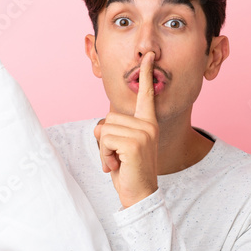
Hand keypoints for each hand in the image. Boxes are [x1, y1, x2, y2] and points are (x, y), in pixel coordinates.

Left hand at [94, 51, 158, 207]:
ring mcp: (144, 134)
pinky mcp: (135, 143)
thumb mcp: (122, 146)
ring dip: (103, 149)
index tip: (148, 56)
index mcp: (149, 123)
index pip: (146, 95)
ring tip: (117, 162)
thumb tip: (101, 126)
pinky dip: (104, 155)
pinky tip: (116, 166)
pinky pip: (105, 139)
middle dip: (105, 139)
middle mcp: (149, 125)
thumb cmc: (129, 171)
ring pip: (105, 128)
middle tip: (116, 157)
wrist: (140, 195)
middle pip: (110, 117)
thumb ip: (117, 130)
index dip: (146, 74)